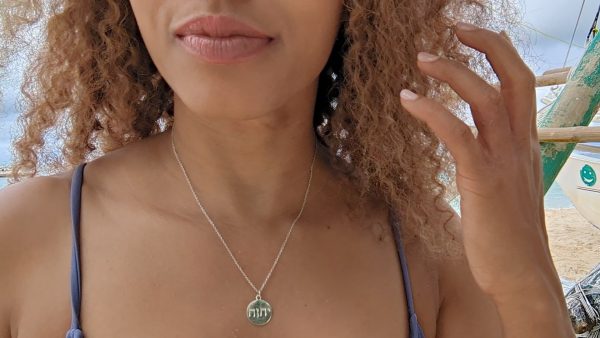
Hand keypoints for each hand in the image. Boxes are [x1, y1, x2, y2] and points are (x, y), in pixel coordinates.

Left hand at [399, 22, 554, 301]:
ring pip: (484, 99)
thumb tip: (469, 152)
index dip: (499, 54)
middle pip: (513, 78)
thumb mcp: (507, 188)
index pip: (520, 84)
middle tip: (453, 28)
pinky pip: (458, 134)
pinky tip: (408, 100)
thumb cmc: (507, 235)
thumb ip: (492, 163)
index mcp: (526, 144)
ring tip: (420, 60)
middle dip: (486, 46)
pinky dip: (432, 111)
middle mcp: (520, 145)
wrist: (521, 275)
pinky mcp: (482, 181)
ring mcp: (504, 162)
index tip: (471, 37)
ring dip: (452, 73)